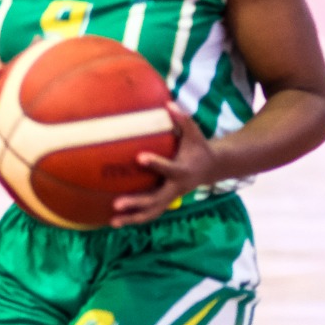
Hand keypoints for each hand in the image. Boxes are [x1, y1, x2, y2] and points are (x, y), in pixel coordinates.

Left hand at [110, 105, 218, 226]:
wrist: (211, 168)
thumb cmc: (198, 147)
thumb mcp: (194, 132)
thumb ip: (182, 119)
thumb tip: (168, 102)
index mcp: (183, 171)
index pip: (168, 168)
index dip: (155, 163)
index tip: (139, 157)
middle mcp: (176, 188)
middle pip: (156, 199)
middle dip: (137, 203)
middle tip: (116, 203)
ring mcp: (171, 198)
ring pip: (152, 212)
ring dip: (132, 218)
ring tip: (113, 221)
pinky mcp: (166, 202)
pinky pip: (150, 213)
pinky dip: (135, 218)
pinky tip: (116, 221)